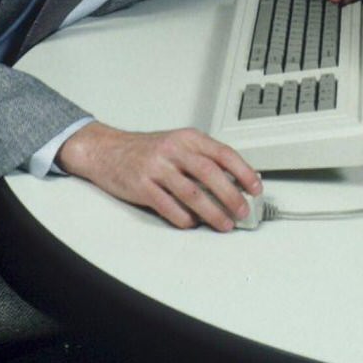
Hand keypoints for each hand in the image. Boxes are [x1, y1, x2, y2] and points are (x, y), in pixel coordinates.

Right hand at [56, 121, 260, 230]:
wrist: (107, 150)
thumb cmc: (147, 150)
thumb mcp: (178, 144)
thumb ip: (203, 159)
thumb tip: (236, 182)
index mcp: (187, 138)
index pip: (223, 153)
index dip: (244, 171)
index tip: (256, 188)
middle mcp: (173, 150)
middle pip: (210, 173)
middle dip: (231, 196)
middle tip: (243, 211)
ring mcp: (156, 167)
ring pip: (192, 193)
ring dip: (212, 212)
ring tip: (224, 224)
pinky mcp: (142, 185)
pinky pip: (168, 206)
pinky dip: (184, 218)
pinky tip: (192, 223)